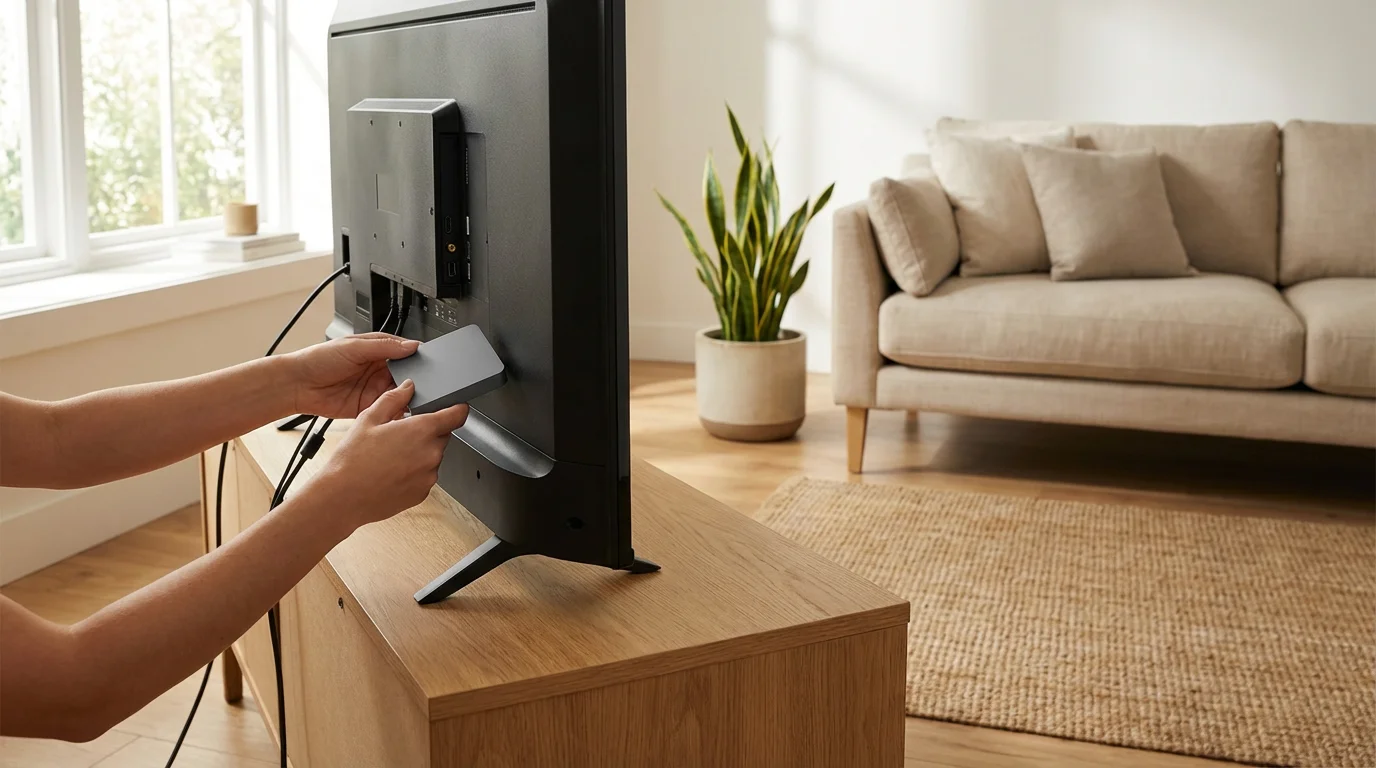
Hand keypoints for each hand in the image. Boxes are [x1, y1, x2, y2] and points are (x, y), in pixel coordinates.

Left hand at [286, 333, 419, 418]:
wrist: (297, 385)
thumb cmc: (318, 359)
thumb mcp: (353, 347)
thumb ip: (384, 346)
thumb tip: (411, 345)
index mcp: (377, 351)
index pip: (405, 353)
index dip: (417, 358)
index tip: (428, 364)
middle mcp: (378, 370)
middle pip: (407, 375)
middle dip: (415, 380)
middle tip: (420, 384)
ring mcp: (374, 389)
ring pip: (400, 393)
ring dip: (406, 396)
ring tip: (410, 396)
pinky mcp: (368, 406)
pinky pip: (387, 409)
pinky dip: (395, 411)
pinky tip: (399, 409)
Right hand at [306, 381, 470, 530]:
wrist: (343, 497)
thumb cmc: (352, 460)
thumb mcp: (369, 418)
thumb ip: (393, 398)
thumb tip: (408, 387)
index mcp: (421, 430)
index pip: (457, 415)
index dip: (457, 408)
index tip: (455, 408)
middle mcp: (431, 453)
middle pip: (441, 435)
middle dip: (426, 432)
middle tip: (399, 435)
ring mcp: (429, 475)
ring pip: (433, 456)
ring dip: (420, 453)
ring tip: (391, 456)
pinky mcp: (423, 492)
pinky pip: (425, 475)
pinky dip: (414, 472)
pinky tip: (392, 472)